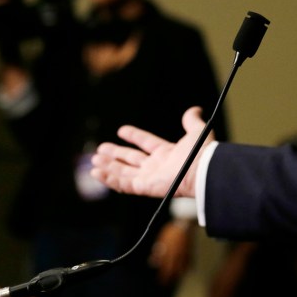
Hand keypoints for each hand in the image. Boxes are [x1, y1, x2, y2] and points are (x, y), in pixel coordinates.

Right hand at [90, 106, 211, 197]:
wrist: (202, 170)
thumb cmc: (201, 153)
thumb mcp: (196, 131)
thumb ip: (192, 120)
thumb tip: (195, 109)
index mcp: (168, 153)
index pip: (147, 143)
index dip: (134, 136)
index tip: (121, 130)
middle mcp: (157, 166)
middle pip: (131, 159)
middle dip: (116, 154)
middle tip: (100, 149)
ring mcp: (150, 178)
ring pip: (123, 172)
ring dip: (108, 167)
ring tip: (95, 160)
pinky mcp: (144, 187)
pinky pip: (123, 184)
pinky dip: (108, 179)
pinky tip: (96, 173)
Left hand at [148, 220, 192, 284]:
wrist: (184, 224)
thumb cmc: (170, 231)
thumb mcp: (161, 240)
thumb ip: (157, 252)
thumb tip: (153, 261)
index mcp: (168, 254)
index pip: (164, 268)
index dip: (162, 276)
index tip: (160, 281)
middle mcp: (176, 257)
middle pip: (173, 270)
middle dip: (169, 278)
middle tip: (167, 283)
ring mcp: (184, 255)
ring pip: (182, 268)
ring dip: (178, 274)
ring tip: (177, 277)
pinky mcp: (190, 252)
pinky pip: (189, 263)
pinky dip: (187, 268)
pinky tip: (187, 270)